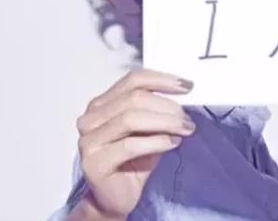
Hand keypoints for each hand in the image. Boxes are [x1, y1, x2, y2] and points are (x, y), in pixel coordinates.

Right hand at [73, 69, 195, 218]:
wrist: (117, 197)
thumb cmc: (134, 161)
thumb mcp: (150, 129)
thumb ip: (158, 111)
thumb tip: (184, 96)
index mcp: (102, 104)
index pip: (133, 80)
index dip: (162, 79)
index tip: (187, 86)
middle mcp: (91, 118)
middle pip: (134, 98)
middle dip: (167, 106)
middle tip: (188, 117)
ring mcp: (89, 140)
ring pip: (131, 119)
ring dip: (165, 122)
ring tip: (185, 129)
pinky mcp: (93, 163)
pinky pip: (129, 145)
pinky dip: (156, 142)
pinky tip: (173, 143)